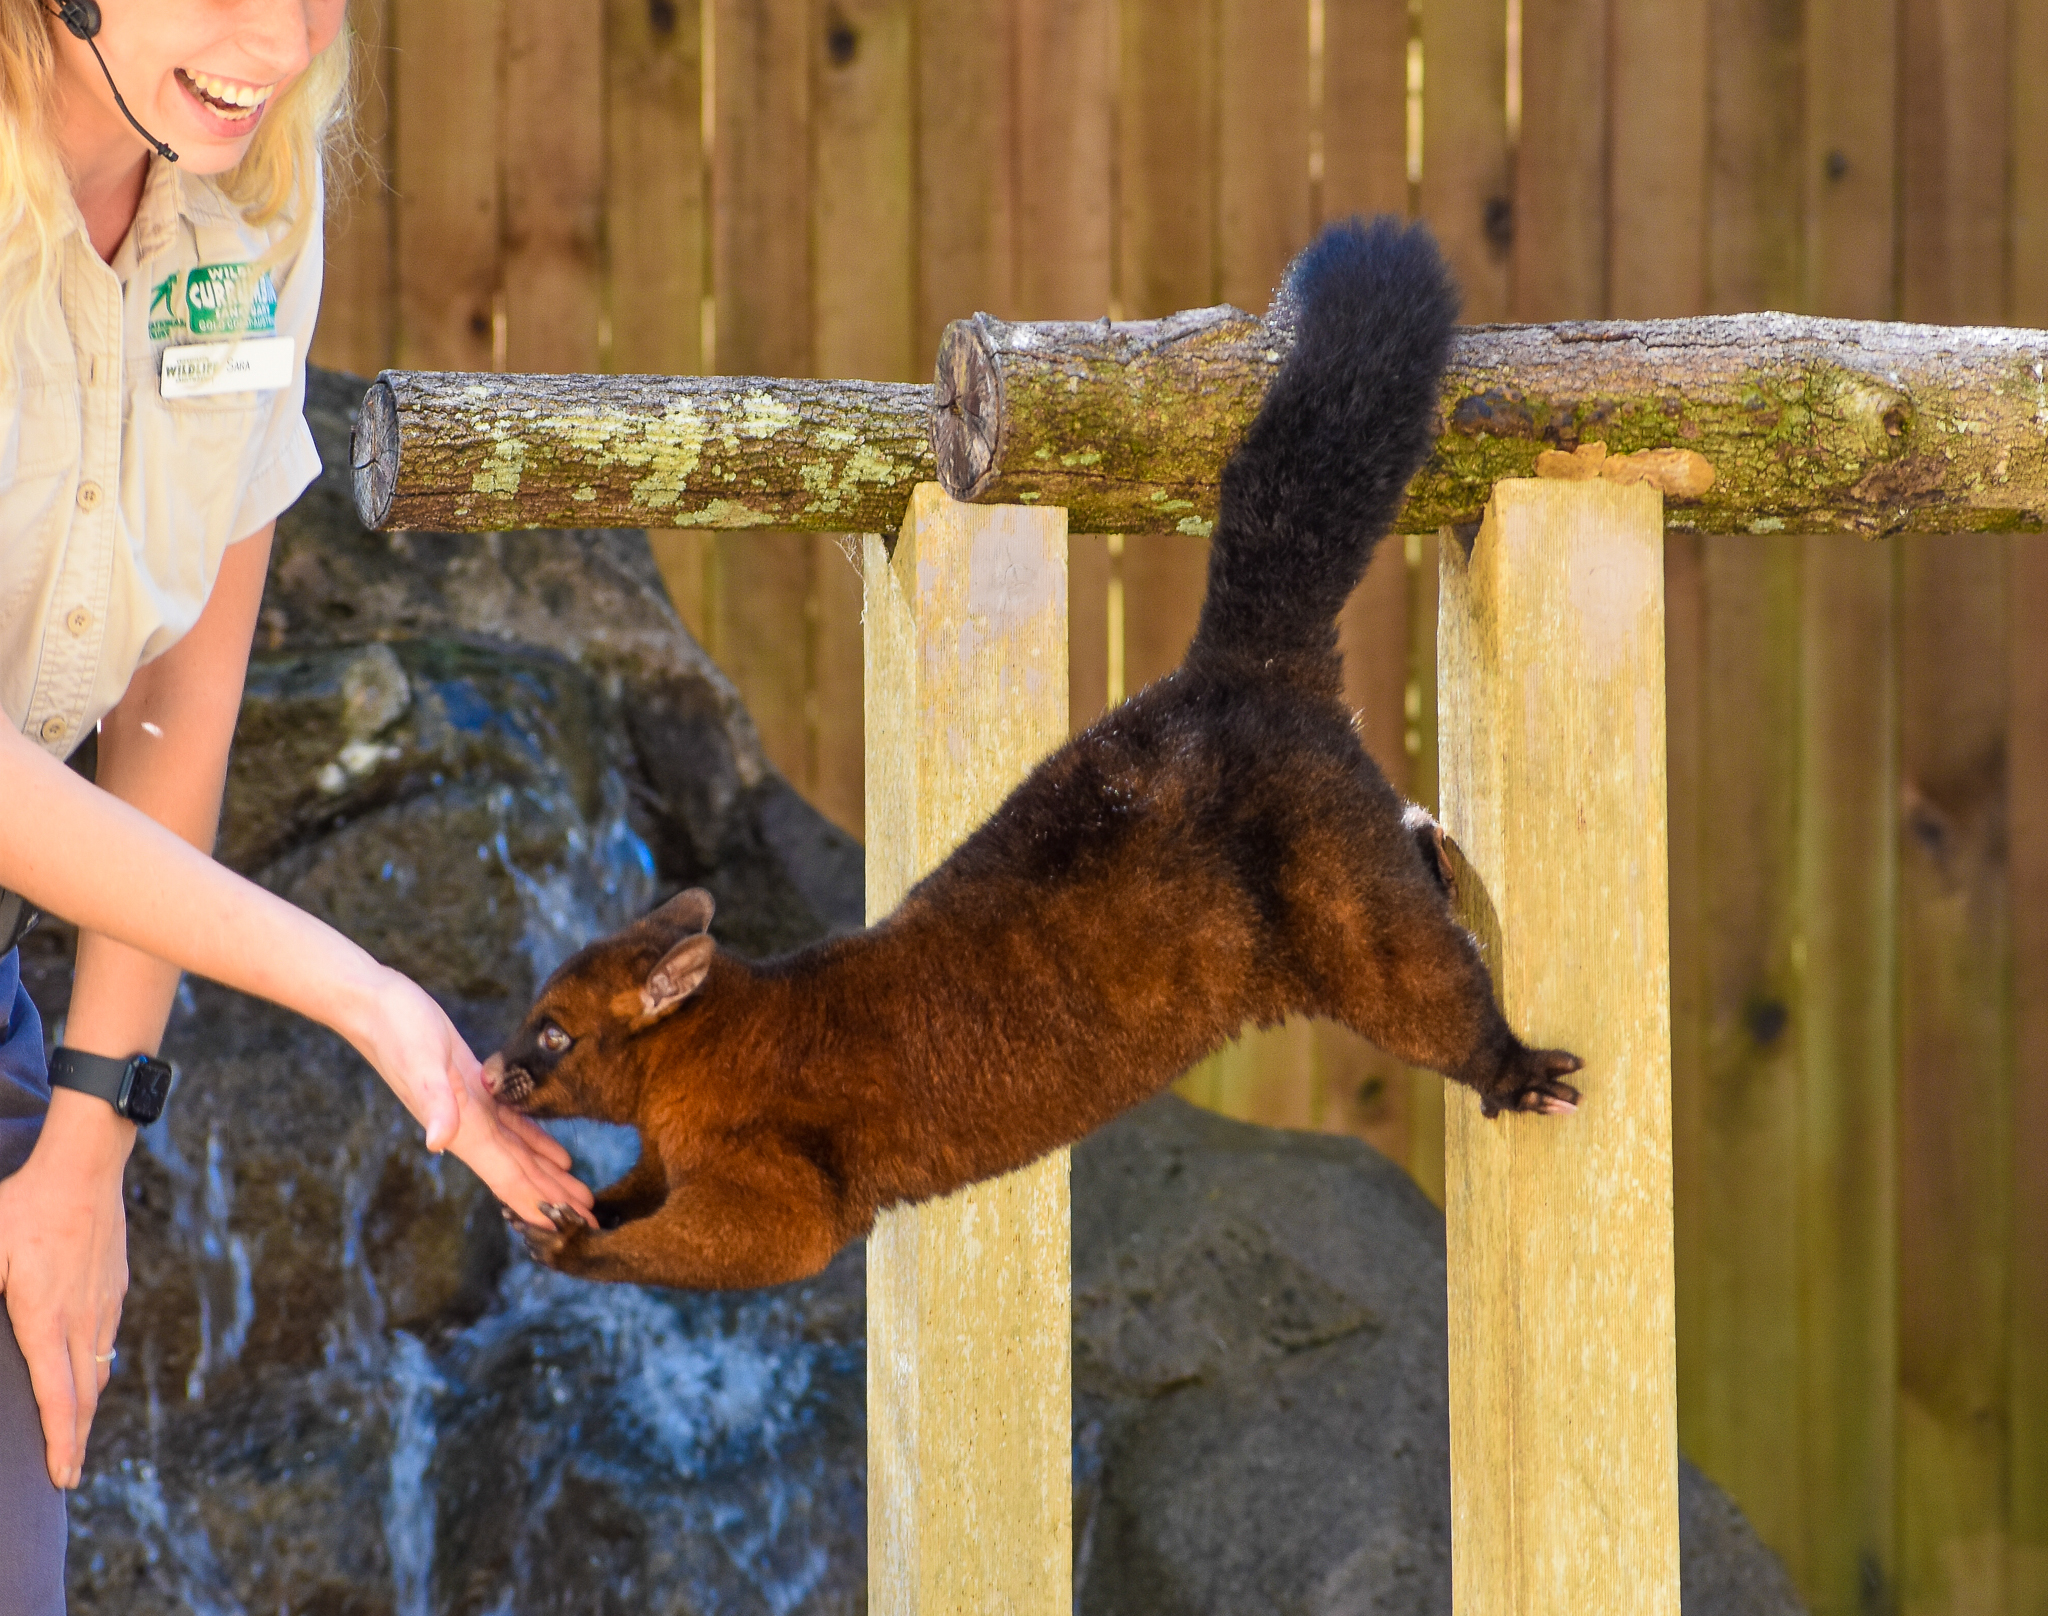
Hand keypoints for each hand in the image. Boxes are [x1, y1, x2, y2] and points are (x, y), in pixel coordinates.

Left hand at [0, 1094, 129, 1488]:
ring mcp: (104, 1304)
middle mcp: (82, 1320)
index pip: (59, 1398)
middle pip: (86, 1396)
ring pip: (99, 1371)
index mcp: (47, 1320)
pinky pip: (106, 1342)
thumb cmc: (23, 1206)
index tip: (63, 1478)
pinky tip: (90, 1373)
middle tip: (69, 1477)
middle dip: (77, 1441)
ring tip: (76, 1435)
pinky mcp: (114, 1287)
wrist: (85, 1166)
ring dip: (88, 1409)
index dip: (61, 1443)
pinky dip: (97, 1371)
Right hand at [349, 969, 593, 1226]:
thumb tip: (437, 1143)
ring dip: (549, 1178)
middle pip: (521, 1174)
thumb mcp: (419, 1063)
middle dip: (553, 1200)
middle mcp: (470, 1127)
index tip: (565, 1230)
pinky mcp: (477, 1087)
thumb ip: (433, 1102)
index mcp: (464, 1128)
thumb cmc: (397, 1031)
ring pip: (521, 1154)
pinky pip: (515, 1125)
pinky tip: (559, 1156)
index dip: (536, 1205)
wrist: (375, 1006)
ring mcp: (474, 1110)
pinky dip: (538, 1144)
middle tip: (591, 1223)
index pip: (508, 1177)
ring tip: (580, 1197)